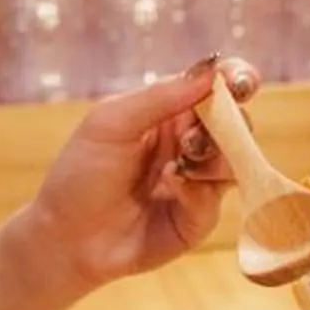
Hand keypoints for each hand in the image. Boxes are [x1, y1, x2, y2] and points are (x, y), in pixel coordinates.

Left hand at [5, 56, 258, 292]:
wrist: (66, 237)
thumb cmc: (81, 174)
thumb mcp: (110, 124)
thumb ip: (159, 98)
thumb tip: (211, 72)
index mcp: (168, 112)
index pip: (213, 88)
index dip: (235, 79)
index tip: (243, 80)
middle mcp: (187, 143)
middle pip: (236, 123)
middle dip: (230, 122)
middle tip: (200, 130)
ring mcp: (196, 181)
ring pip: (234, 161)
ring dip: (213, 156)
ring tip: (182, 160)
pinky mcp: (196, 218)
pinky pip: (214, 199)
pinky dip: (194, 190)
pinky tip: (169, 185)